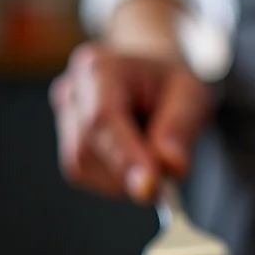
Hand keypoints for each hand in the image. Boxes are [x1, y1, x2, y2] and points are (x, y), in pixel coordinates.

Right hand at [50, 43, 210, 201]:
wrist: (148, 77)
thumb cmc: (168, 83)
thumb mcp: (191, 95)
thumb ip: (181, 128)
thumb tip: (171, 166)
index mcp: (100, 68)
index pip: (102, 119)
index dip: (124, 157)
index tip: (150, 187)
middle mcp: (73, 91)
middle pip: (88, 149)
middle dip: (129, 173)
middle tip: (168, 181)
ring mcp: (64, 118)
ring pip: (83, 168)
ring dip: (124, 178)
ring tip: (152, 155)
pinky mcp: (67, 143)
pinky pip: (86, 175)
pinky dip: (116, 179)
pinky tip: (135, 160)